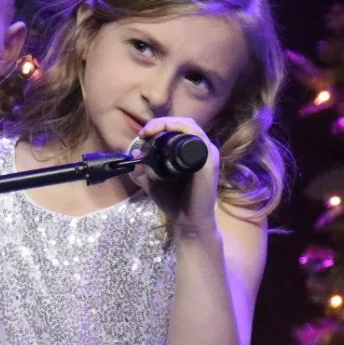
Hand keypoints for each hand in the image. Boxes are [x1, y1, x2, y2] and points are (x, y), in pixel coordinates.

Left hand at [130, 116, 220, 231]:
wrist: (187, 222)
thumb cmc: (173, 201)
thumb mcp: (151, 183)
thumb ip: (141, 170)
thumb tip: (133, 154)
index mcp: (189, 152)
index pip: (177, 127)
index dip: (159, 125)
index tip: (142, 134)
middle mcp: (201, 150)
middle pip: (184, 123)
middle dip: (162, 122)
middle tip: (145, 132)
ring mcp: (208, 154)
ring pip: (191, 127)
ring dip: (170, 124)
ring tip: (151, 132)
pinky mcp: (209, 162)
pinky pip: (198, 137)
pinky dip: (182, 131)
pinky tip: (168, 134)